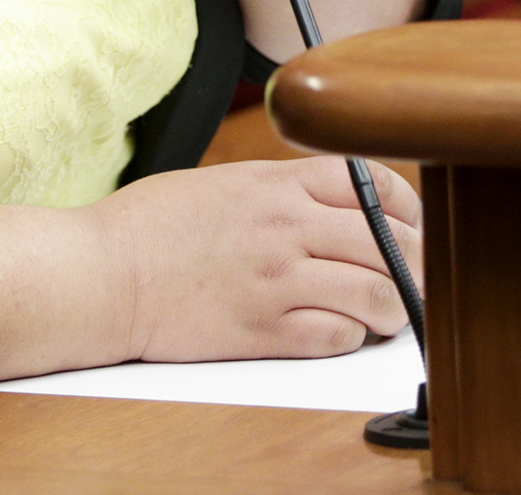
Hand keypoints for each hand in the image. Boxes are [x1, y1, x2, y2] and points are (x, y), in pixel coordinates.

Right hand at [93, 156, 419, 360]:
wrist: (103, 274)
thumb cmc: (152, 227)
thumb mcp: (224, 184)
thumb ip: (284, 191)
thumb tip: (338, 210)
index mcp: (276, 182)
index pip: (372, 182)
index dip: (406, 207)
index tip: (411, 225)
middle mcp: (285, 226)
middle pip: (390, 241)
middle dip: (415, 263)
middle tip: (417, 277)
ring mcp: (278, 279)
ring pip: (378, 294)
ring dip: (391, 307)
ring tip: (381, 311)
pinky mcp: (266, 331)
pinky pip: (339, 337)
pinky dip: (349, 337)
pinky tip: (337, 329)